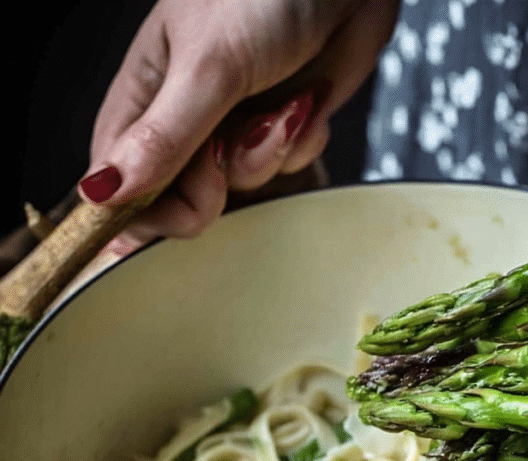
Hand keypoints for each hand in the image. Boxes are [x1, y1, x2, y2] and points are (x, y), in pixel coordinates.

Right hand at [78, 0, 398, 251]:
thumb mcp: (208, 66)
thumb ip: (163, 137)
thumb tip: (104, 190)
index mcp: (145, 92)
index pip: (121, 179)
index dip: (143, 209)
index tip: (176, 210)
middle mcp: (185, 115)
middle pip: (181, 198)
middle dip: (215, 187)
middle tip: (229, 147)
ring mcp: (235, 124)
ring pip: (241, 188)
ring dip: (269, 156)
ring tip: (283, 108)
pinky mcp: (281, 129)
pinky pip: (285, 171)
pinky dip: (302, 144)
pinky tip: (308, 104)